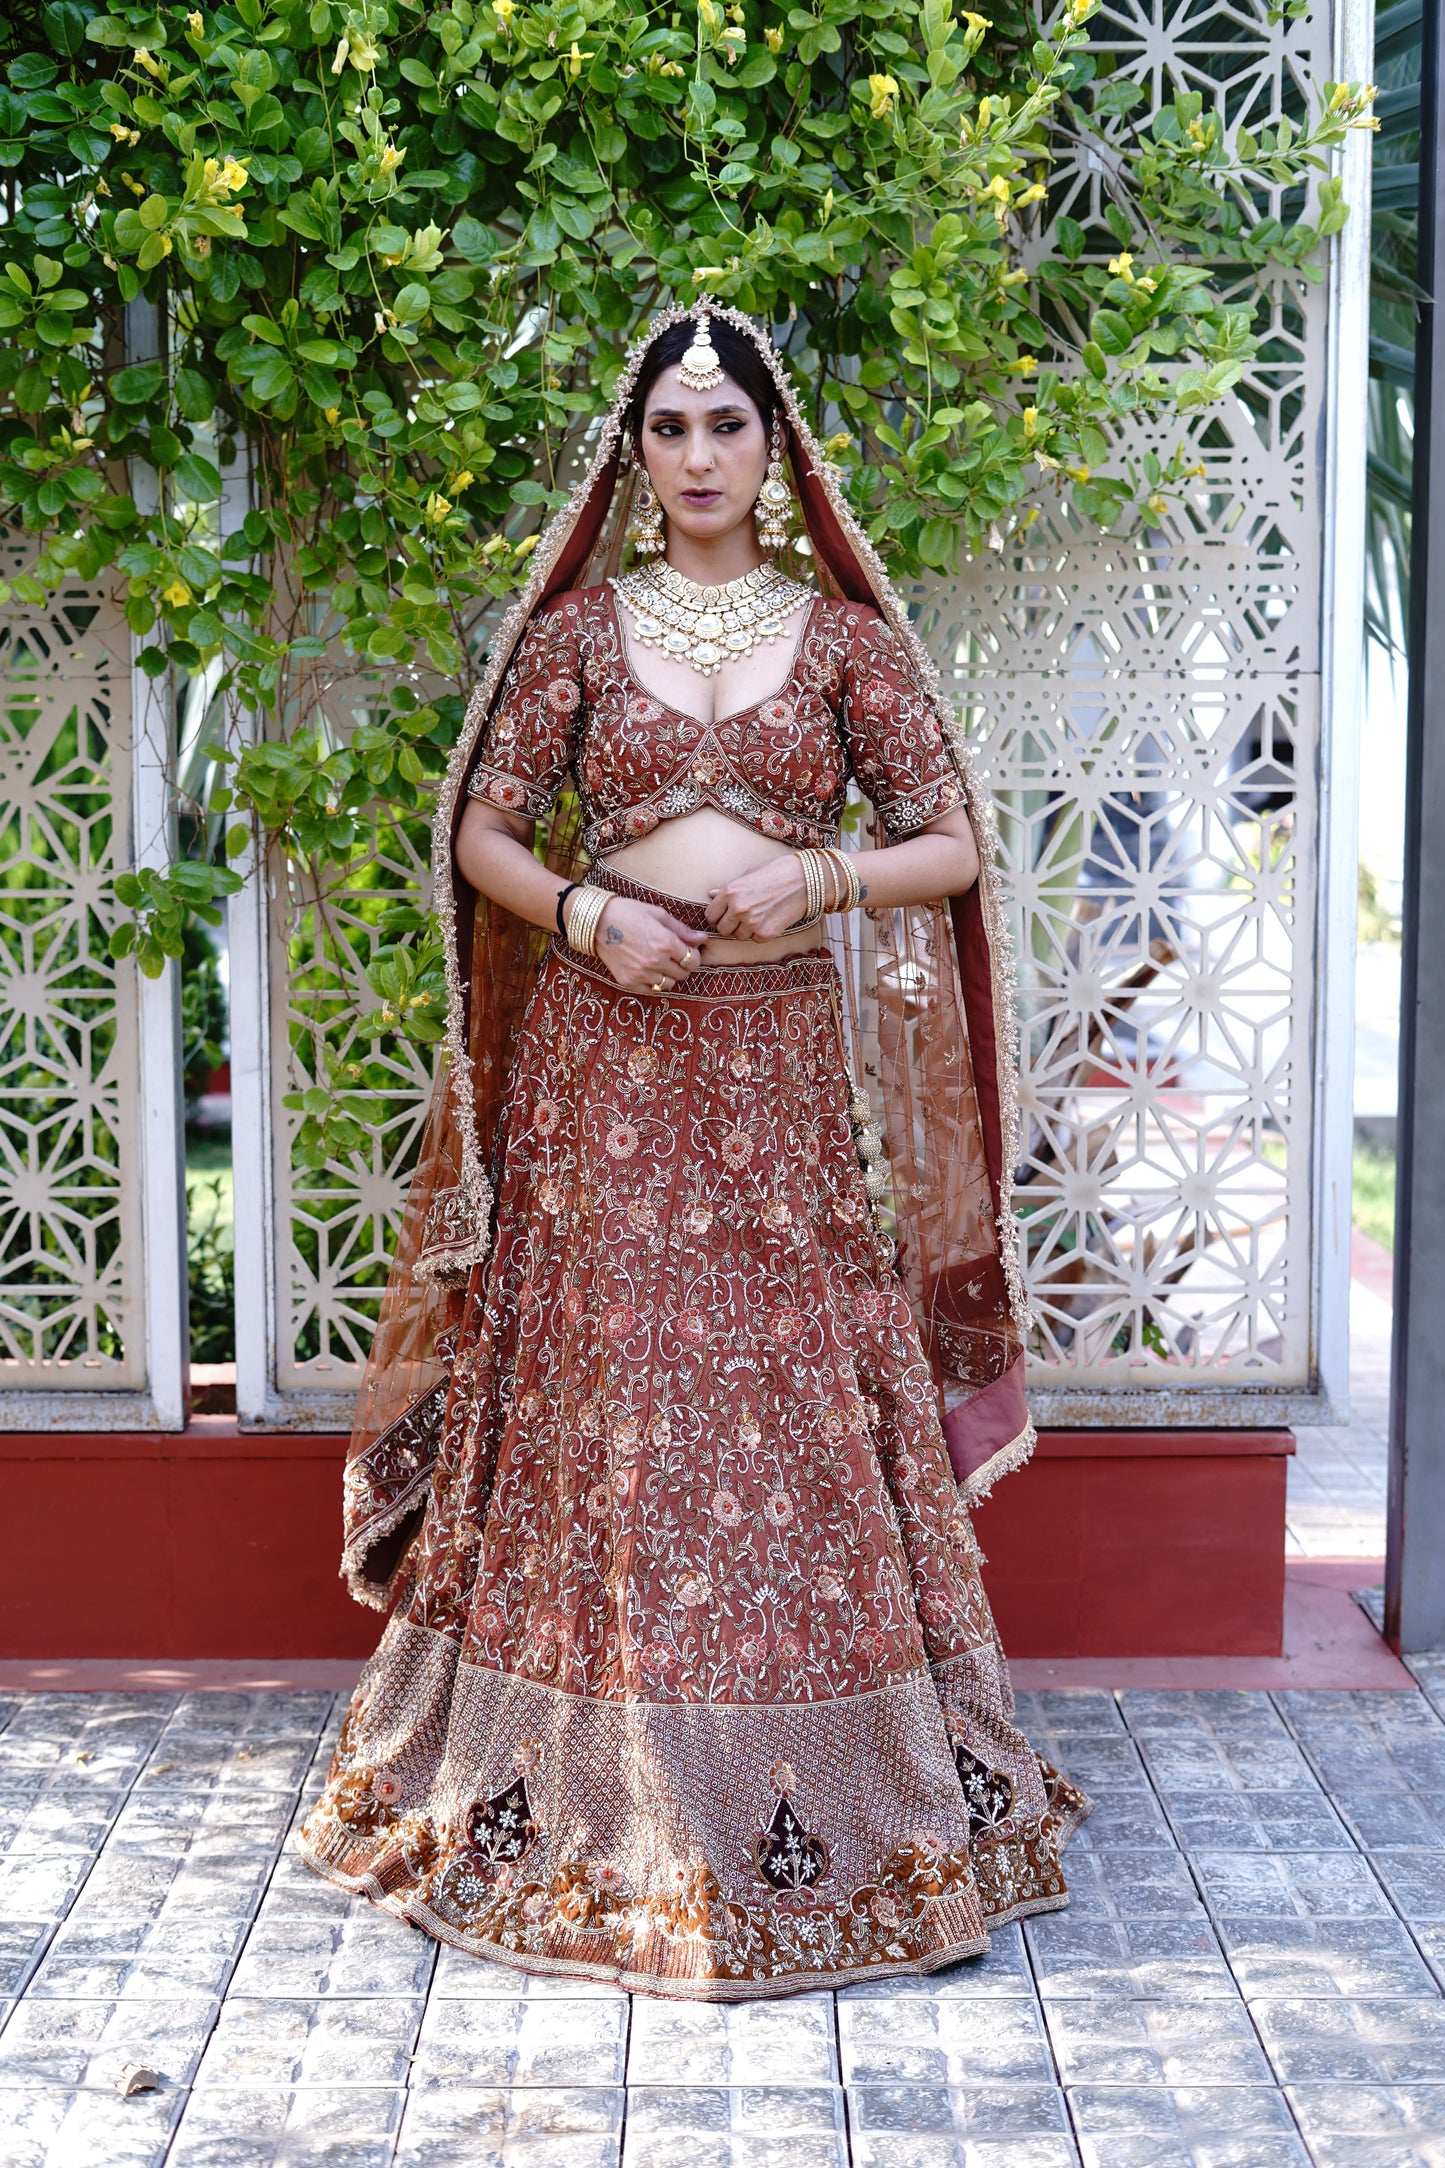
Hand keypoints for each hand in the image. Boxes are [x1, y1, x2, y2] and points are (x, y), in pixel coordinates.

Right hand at [574, 894, 708, 993]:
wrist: (596, 923)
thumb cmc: (628, 913)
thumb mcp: (658, 914)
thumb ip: (682, 930)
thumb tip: (702, 939)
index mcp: (665, 943)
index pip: (693, 960)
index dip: (694, 955)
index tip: (688, 950)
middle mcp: (655, 962)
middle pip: (683, 973)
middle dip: (683, 965)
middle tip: (674, 955)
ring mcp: (641, 974)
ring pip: (669, 984)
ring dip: (669, 974)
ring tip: (660, 962)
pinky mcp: (629, 982)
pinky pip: (652, 990)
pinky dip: (654, 982)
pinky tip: (648, 970)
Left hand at [705, 855, 809, 940]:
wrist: (806, 880)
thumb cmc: (777, 872)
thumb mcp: (749, 874)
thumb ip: (728, 888)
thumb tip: (711, 895)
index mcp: (730, 892)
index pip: (710, 915)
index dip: (717, 916)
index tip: (724, 914)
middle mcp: (738, 908)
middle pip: (722, 929)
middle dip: (729, 925)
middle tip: (740, 918)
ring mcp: (752, 923)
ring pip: (738, 936)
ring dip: (744, 930)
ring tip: (757, 916)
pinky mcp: (766, 933)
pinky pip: (755, 939)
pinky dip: (760, 933)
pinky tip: (769, 919)